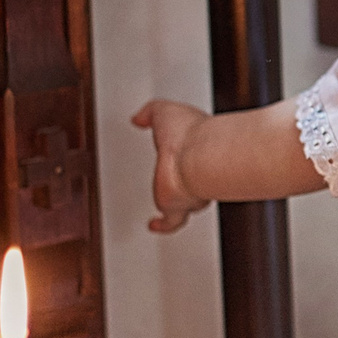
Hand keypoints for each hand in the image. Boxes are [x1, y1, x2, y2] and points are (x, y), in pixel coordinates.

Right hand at [132, 99, 212, 232]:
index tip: (179, 157)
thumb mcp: (164, 112)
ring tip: (166, 202)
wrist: (195, 157)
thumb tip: (139, 118)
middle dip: (190, 181)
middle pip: (196, 181)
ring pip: (188, 202)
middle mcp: (198, 173)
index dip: (185, 157)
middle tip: (178, 180)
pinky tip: (154, 225)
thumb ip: (150, 112)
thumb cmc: (188, 134)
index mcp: (196, 149)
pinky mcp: (176, 209)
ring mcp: (190, 193)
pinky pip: (171, 222)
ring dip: (177, 201)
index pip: (193, 155)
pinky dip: (162, 225)